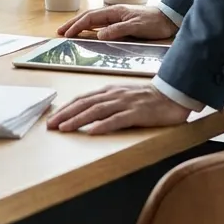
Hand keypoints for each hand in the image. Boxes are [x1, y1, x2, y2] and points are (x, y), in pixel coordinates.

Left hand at [46, 84, 196, 134]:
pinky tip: (92, 131)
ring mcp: (125, 103)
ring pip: (96, 111)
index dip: (66, 109)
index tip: (52, 119)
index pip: (82, 99)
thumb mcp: (123, 97)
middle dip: (65, 114)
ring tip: (64, 128)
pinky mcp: (137, 113)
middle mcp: (114, 95)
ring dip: (78, 120)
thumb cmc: (147, 99)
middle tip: (50, 125)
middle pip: (84, 104)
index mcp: (109, 91)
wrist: (173, 95)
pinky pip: (117, 119)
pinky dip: (103, 125)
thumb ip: (107, 103)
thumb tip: (87, 115)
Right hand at [57, 4, 176, 40]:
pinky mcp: (122, 24)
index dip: (77, 26)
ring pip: (94, 21)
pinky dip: (91, 29)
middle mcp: (114, 13)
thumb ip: (117, 30)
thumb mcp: (136, 26)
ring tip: (70, 32)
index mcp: (114, 11)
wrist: (169, 19)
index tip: (66, 34)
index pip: (90, 18)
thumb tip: (98, 35)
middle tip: (60, 31)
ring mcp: (117, 18)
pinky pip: (102, 26)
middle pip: (88, 17)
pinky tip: (89, 33)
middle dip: (73, 24)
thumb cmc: (154, 22)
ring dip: (80, 26)